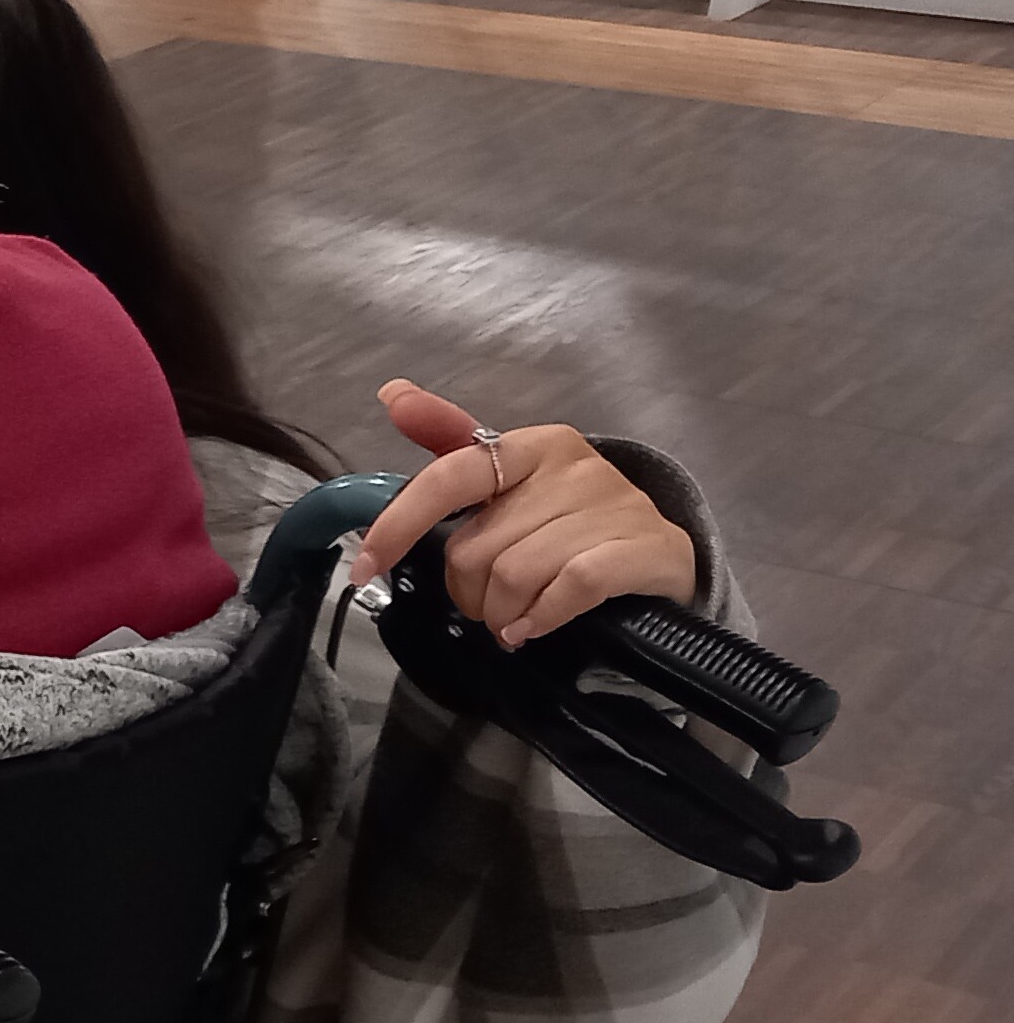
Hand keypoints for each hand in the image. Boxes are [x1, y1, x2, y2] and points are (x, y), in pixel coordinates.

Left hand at [347, 378, 700, 646]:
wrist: (656, 556)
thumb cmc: (569, 523)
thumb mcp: (508, 483)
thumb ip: (450, 444)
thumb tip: (391, 394)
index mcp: (531, 447)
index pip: (447, 478)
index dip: (399, 525)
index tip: (366, 567)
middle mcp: (573, 468)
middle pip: (474, 549)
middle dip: (468, 592)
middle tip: (487, 603)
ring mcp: (614, 506)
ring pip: (514, 576)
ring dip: (502, 612)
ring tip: (514, 617)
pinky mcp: (645, 547)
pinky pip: (569, 589)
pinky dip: (541, 618)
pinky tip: (532, 628)